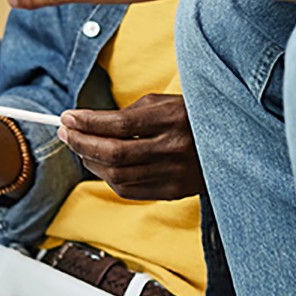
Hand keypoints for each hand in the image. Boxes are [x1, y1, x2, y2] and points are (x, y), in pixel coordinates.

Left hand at [59, 94, 199, 201]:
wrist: (229, 145)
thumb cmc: (189, 117)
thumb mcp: (163, 103)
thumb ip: (128, 114)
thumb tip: (87, 123)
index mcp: (172, 119)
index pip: (119, 124)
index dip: (87, 122)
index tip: (67, 117)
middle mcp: (174, 149)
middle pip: (114, 153)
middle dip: (82, 142)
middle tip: (65, 132)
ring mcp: (174, 174)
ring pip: (118, 176)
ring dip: (90, 162)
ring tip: (79, 147)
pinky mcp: (173, 192)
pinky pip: (129, 190)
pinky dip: (108, 178)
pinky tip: (99, 165)